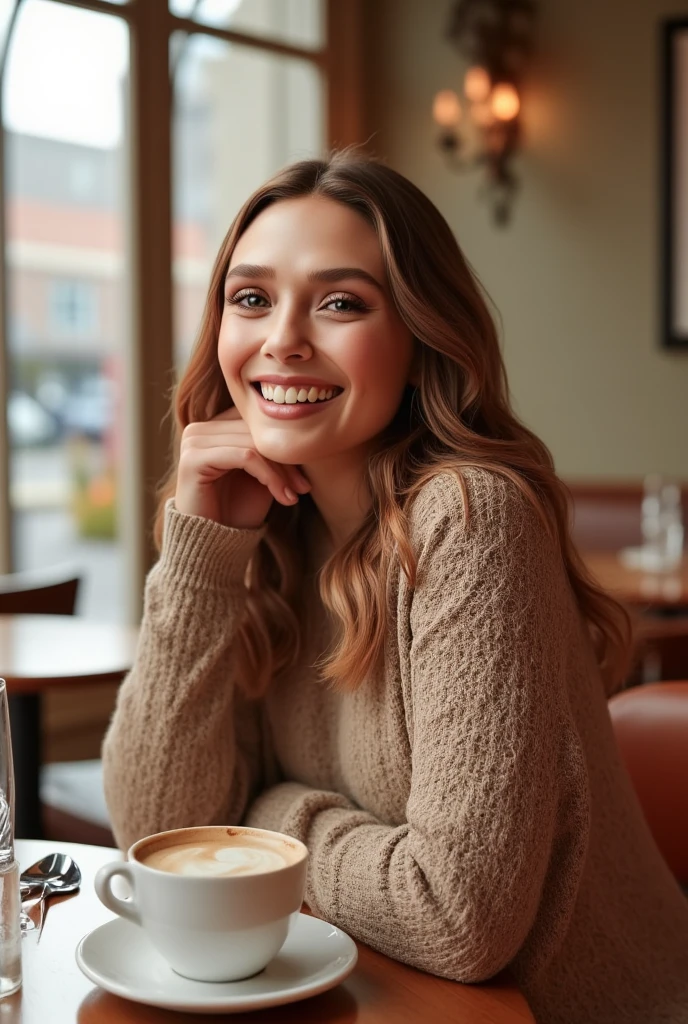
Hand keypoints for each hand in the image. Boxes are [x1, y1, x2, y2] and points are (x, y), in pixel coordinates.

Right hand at [175, 407, 310, 528]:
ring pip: (254, 444)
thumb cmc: (236, 511)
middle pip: (256, 432)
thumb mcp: (261, 475)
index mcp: (213, 427)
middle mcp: (199, 429)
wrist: (210, 546)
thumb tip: (306, 432)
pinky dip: (269, 476)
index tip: (306, 476)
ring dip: (281, 471)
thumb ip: (272, 450)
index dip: (284, 445)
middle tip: (304, 487)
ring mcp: (193, 441)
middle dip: (287, 460)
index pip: (256, 422)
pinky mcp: (194, 458)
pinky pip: (245, 457)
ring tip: (295, 495)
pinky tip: (283, 497)